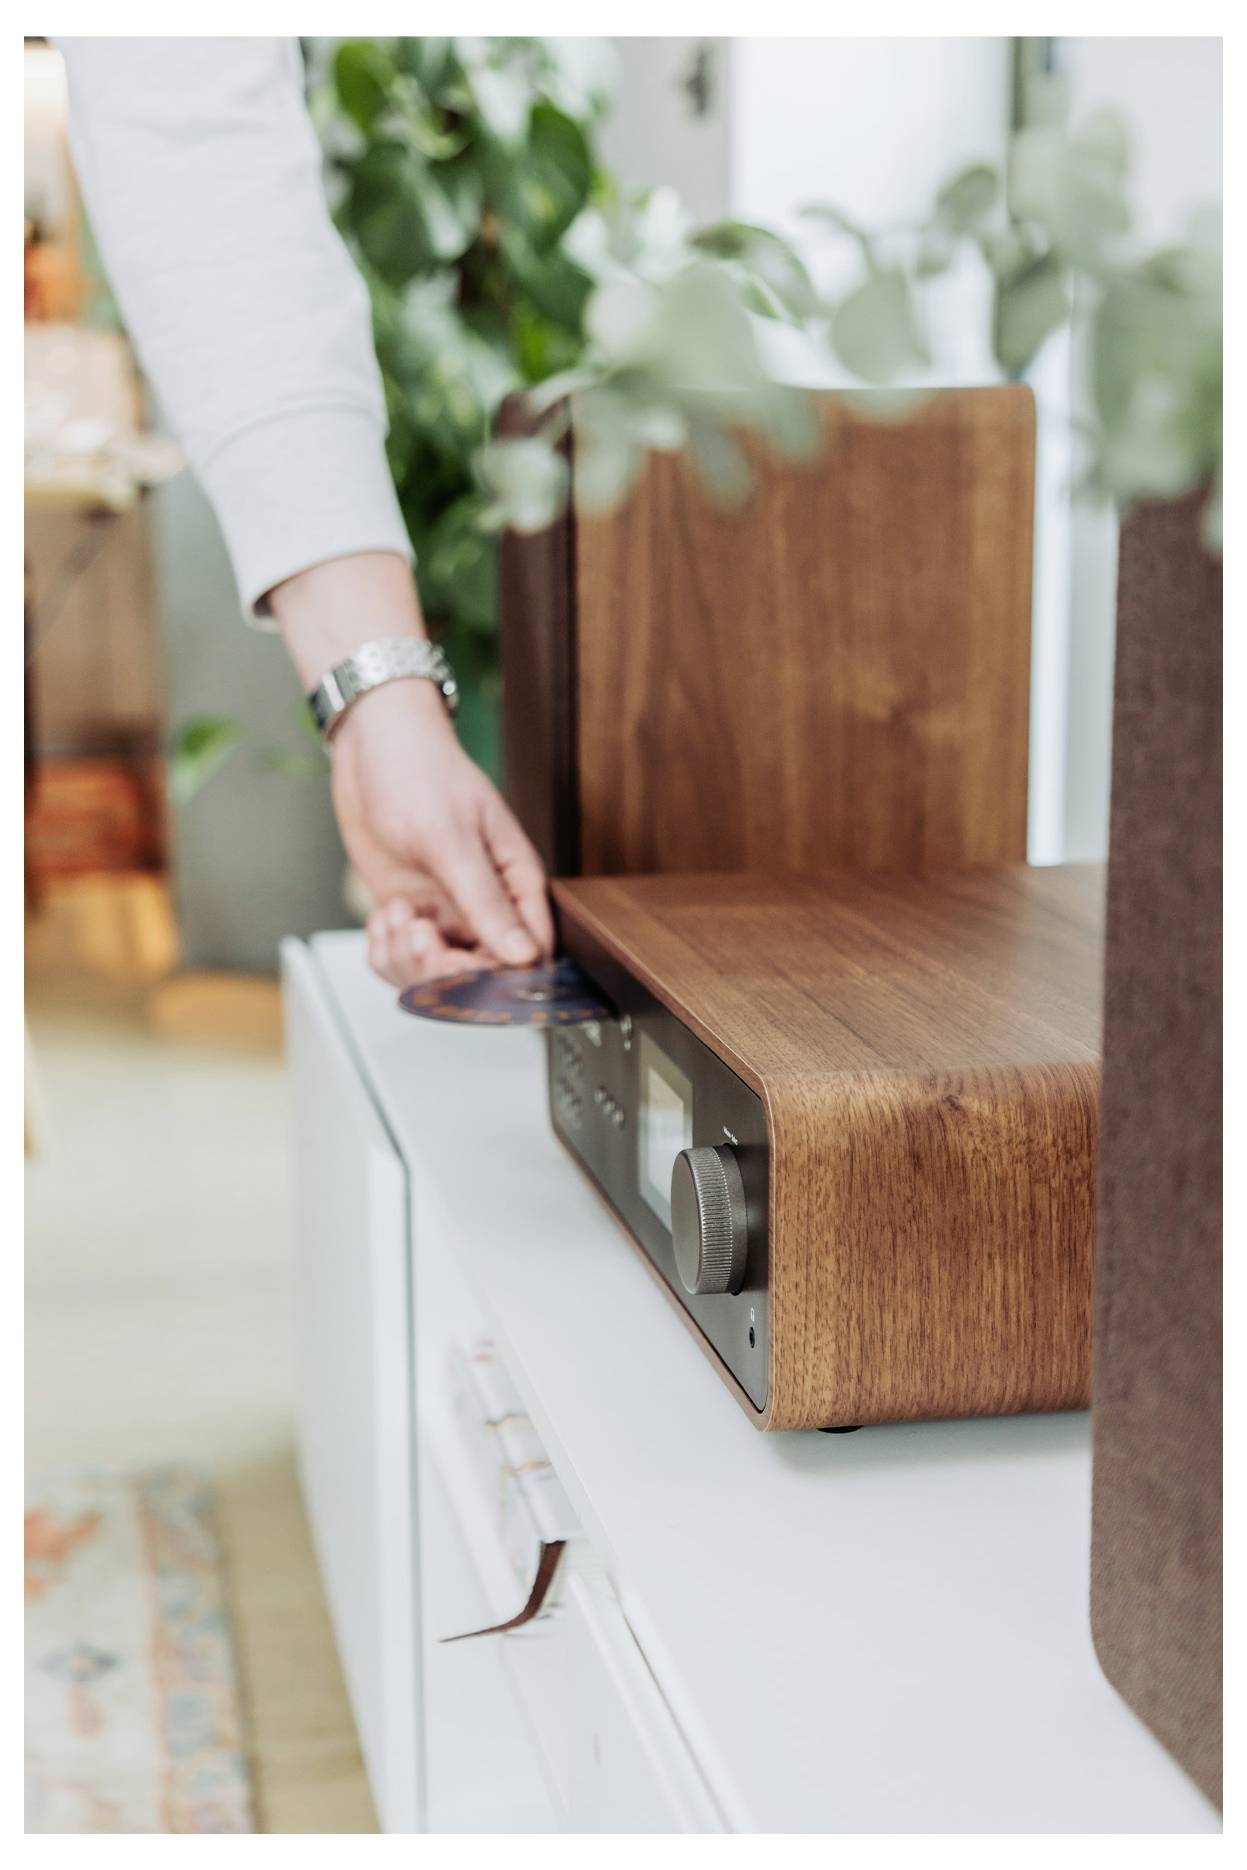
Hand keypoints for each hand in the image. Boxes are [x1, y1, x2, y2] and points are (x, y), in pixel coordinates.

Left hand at [269, 552, 553, 987]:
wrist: (371, 748)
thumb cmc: (421, 774)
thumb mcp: (453, 841)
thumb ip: (488, 903)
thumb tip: (525, 957)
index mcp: (516, 885)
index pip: (528, 957)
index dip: (497, 980)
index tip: (460, 970)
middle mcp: (485, 906)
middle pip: (480, 977)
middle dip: (441, 969)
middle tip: (416, 933)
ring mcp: (447, 911)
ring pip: (436, 975)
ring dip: (406, 960)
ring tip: (395, 917)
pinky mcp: (412, 912)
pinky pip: (403, 959)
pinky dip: (385, 951)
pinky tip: (381, 918)